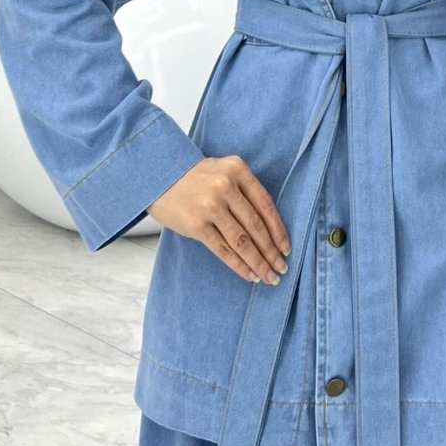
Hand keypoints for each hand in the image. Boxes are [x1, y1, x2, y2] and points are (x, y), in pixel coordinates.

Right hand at [149, 157, 291, 284]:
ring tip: (269, 276)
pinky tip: (250, 275)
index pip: (265, 204)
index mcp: (237, 169)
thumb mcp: (223, 170)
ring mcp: (210, 205)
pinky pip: (223, 250)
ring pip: (242, 241)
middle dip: (271, 251)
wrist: (158, 179)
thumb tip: (271, 229)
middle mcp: (225, 186)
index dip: (278, 230)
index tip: (286, 248)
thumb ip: (245, 190)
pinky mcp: (196, 224)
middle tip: (281, 268)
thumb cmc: (196, 178)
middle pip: (256, 226)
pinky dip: (239, 265)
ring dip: (259, 262)